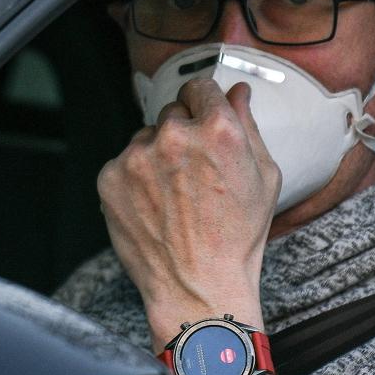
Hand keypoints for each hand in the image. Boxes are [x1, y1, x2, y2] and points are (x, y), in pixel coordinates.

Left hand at [97, 79, 280, 343]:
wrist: (197, 287)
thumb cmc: (238, 237)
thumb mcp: (263, 178)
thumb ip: (249, 126)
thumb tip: (238, 92)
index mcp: (217, 129)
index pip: (199, 86)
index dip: (203, 103)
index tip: (201, 117)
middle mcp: (174, 136)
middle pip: (172, 112)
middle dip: (182, 134)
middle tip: (193, 174)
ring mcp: (137, 156)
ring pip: (145, 138)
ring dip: (156, 156)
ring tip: (174, 197)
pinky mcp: (110, 177)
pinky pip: (123, 163)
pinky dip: (134, 179)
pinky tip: (154, 207)